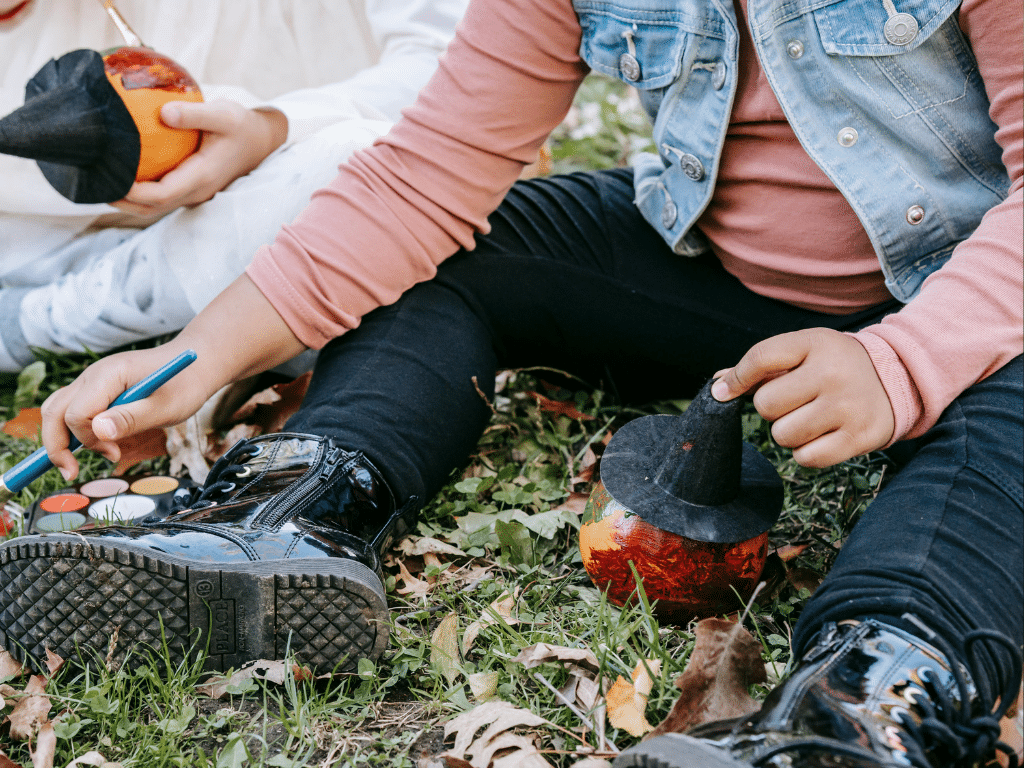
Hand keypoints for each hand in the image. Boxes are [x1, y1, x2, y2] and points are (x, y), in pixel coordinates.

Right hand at [40, 275, 305, 480]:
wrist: (196, 365)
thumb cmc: (184, 385)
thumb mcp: (164, 408)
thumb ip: (131, 419)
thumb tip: (98, 432)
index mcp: (109, 374)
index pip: (76, 413)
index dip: (87, 440)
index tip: (114, 455)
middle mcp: (93, 374)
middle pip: (54, 412)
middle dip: (59, 445)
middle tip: (73, 472)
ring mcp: (91, 380)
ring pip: (56, 411)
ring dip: (66, 439)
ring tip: (99, 456)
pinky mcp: (95, 389)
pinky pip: (71, 409)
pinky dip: (76, 431)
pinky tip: (103, 443)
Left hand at [110, 100, 287, 217]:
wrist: (262, 140)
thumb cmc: (242, 125)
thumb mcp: (223, 114)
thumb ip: (194, 114)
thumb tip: (163, 113)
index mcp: (202, 177)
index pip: (161, 194)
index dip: (132, 192)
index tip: (109, 176)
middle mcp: (197, 191)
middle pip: (153, 207)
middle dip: (122, 201)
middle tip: (93, 183)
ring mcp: (195, 193)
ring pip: (156, 205)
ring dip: (129, 200)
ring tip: (102, 182)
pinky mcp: (192, 187)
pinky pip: (162, 196)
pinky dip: (140, 192)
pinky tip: (124, 174)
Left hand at [711, 328, 894, 467]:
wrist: (897, 378)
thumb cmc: (833, 366)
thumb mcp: (802, 351)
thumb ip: (759, 366)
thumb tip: (717, 387)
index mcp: (815, 343)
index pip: (760, 358)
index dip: (735, 378)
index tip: (725, 392)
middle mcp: (833, 373)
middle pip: (766, 404)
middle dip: (772, 408)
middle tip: (794, 402)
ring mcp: (848, 406)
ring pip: (783, 434)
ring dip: (788, 432)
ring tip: (811, 417)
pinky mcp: (859, 437)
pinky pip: (805, 458)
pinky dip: (806, 452)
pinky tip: (823, 434)